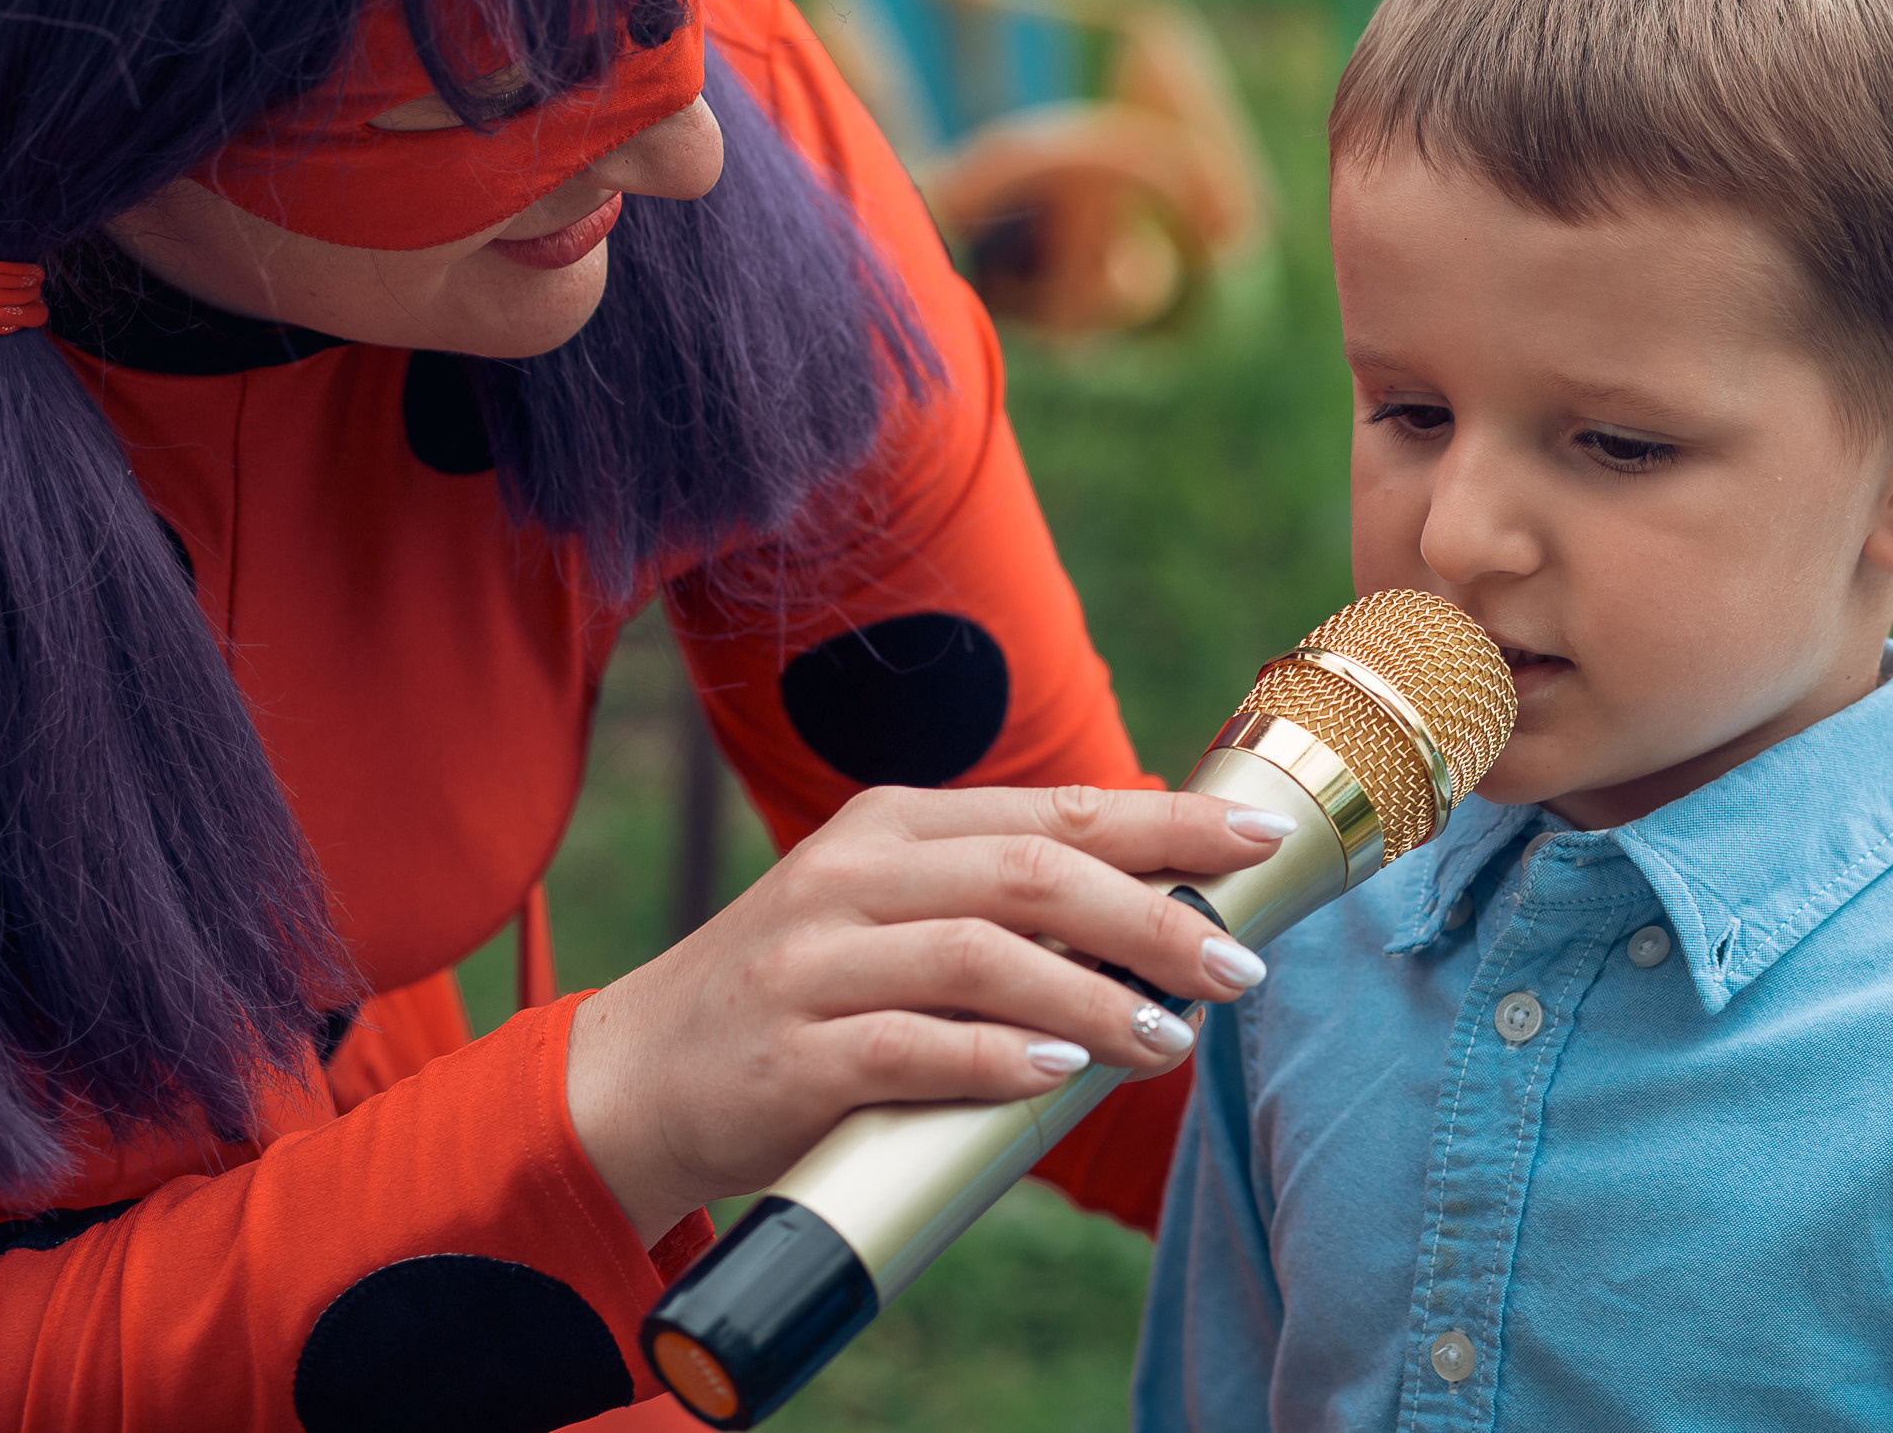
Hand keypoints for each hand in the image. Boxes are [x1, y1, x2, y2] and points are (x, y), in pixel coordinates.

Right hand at [563, 783, 1289, 1243]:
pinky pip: (905, 1046)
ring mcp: (814, 960)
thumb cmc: (802, 1002)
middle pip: (1031, 872)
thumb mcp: (891, 921)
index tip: (1258, 842)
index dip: (1166, 825)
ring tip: (1172, 1036)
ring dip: (1093, 995)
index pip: (1054, 812)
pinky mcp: (787, 1054)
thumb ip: (1000, 910)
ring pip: (979, 953)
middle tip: (1241, 963)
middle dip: (1153, 913)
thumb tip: (1159, 925)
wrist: (635, 1079)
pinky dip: (994, 1056)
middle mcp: (855, 873)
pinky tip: (1060, 1072)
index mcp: (894, 825)